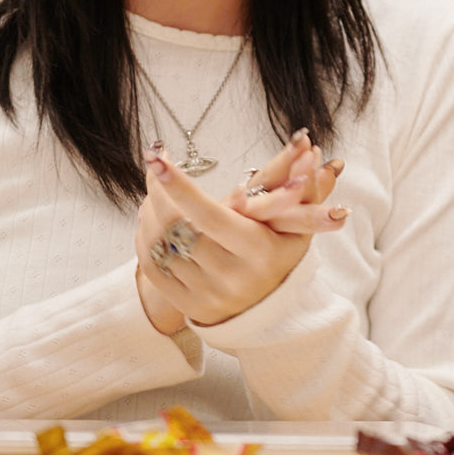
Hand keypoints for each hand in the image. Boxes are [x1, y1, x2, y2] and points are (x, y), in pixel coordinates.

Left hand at [132, 136, 345, 331]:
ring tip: (154, 194)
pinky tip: (150, 223)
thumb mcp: (297, 221)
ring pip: (161, 248)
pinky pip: (154, 270)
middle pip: (179, 228)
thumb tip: (308, 143)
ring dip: (149, 214)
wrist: (272, 311)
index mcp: (257, 251)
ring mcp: (208, 294)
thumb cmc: (282, 254)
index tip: (159, 160)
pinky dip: (145, 241)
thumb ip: (302, 184)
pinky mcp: (189, 306)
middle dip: (159, 193)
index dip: (181, 187)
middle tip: (155, 168)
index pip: (209, 215)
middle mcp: (231, 276)